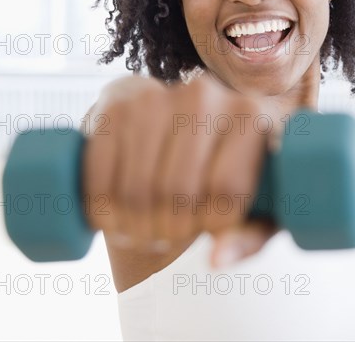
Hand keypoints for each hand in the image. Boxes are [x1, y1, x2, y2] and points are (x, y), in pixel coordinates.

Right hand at [82, 73, 278, 266]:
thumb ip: (248, 235)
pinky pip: (101, 178)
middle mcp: (205, 95)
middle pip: (180, 191)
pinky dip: (102, 212)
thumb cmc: (220, 164)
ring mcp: (156, 97)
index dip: (213, 224)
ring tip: (142, 232)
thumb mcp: (253, 199)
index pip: (227, 189)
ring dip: (134, 228)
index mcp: (250, 114)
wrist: (173, 122)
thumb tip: (216, 259)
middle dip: (170, 231)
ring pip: (139, 190)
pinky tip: (112, 218)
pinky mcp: (114, 106)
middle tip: (168, 238)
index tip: (207, 227)